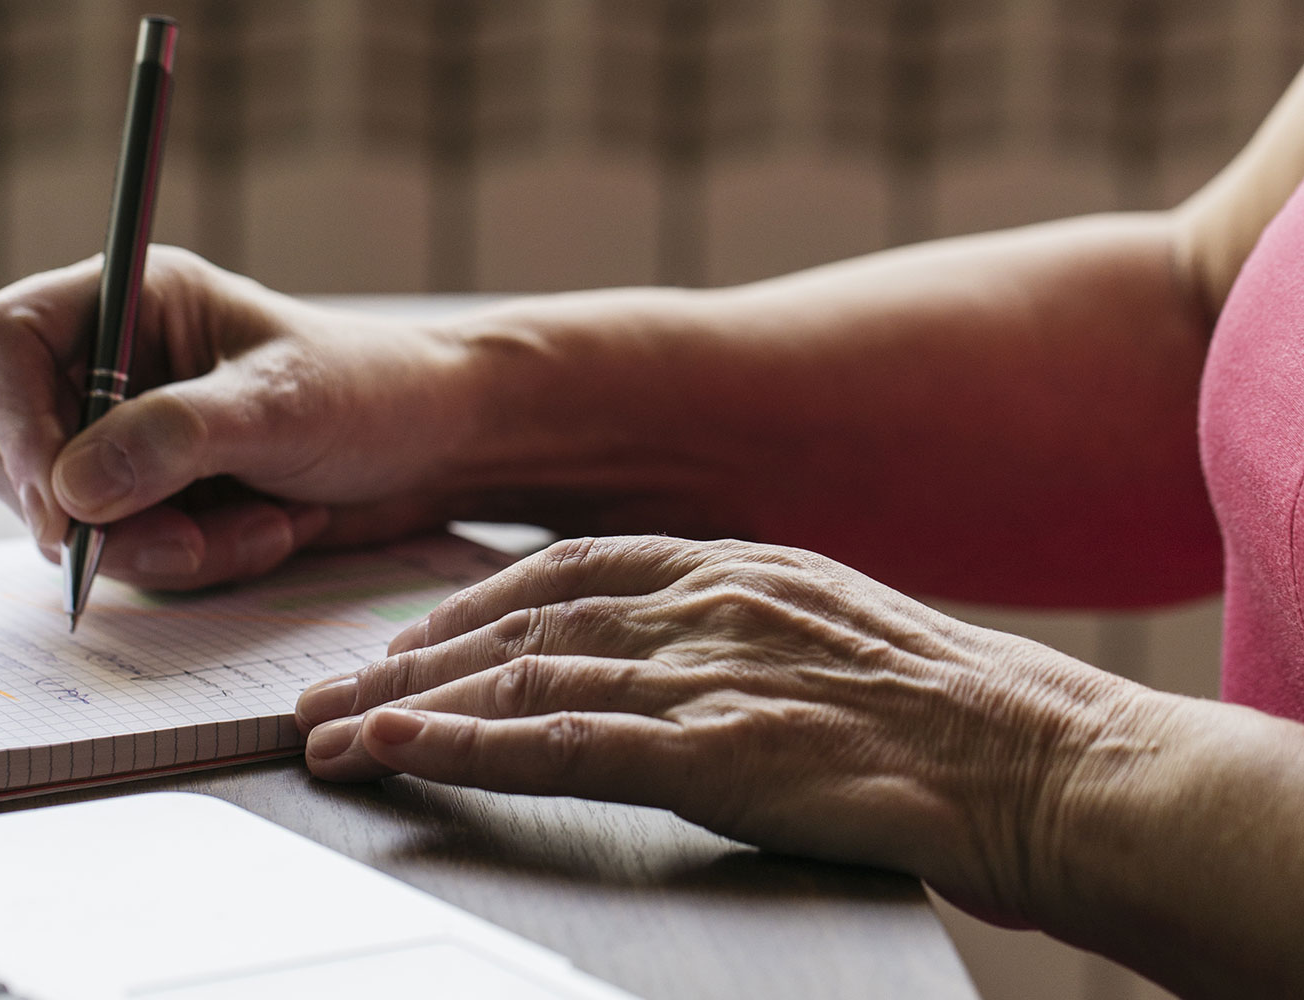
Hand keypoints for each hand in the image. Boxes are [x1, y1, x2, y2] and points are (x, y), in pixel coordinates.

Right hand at [0, 248, 476, 587]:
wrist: (439, 448)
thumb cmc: (375, 392)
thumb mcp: (280, 404)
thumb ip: (177, 437)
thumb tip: (73, 489)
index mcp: (132, 302)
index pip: (2, 344)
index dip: (17, 421)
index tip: (68, 501)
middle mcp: (116, 369)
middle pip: (18, 449)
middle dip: (104, 515)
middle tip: (185, 539)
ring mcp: (132, 442)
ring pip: (76, 521)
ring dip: (169, 548)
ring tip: (265, 527)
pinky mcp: (161, 502)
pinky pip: (135, 556)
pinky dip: (204, 562)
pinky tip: (275, 531)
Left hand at [296, 534, 1142, 924]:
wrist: (1046, 759)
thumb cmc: (953, 709)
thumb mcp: (832, 632)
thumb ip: (743, 631)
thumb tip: (678, 662)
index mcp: (734, 565)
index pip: (568, 570)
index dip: (473, 604)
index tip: (411, 637)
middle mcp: (705, 601)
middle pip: (519, 620)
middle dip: (412, 656)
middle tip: (326, 689)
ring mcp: (707, 670)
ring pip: (520, 676)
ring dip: (409, 705)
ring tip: (324, 731)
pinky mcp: (718, 750)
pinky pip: (561, 744)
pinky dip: (464, 748)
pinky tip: (396, 756)